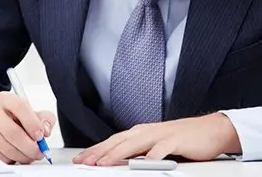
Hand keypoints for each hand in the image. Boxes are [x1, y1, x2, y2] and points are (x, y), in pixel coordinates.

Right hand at [0, 91, 56, 164]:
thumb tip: (46, 130)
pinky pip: (1, 156)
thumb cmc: (13, 115)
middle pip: (12, 132)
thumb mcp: (30, 111)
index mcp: (5, 98)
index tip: (41, 135)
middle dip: (30, 146)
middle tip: (39, 151)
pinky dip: (14, 159)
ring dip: (24, 156)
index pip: (20, 107)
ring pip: (7, 147)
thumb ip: (44, 118)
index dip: (33, 123)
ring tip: (31, 154)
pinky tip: (19, 154)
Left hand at [73, 113, 241, 165]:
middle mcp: (145, 131)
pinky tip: (144, 162)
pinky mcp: (175, 140)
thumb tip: (121, 162)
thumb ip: (138, 152)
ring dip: (117, 154)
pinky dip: (151, 155)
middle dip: (99, 152)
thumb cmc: (181, 139)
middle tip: (85, 161)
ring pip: (133, 144)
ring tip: (104, 163)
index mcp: (139, 132)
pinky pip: (161, 148)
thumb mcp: (155, 145)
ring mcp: (159, 134)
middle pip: (117, 142)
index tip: (82, 159)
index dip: (96, 150)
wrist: (210, 129)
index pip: (112, 141)